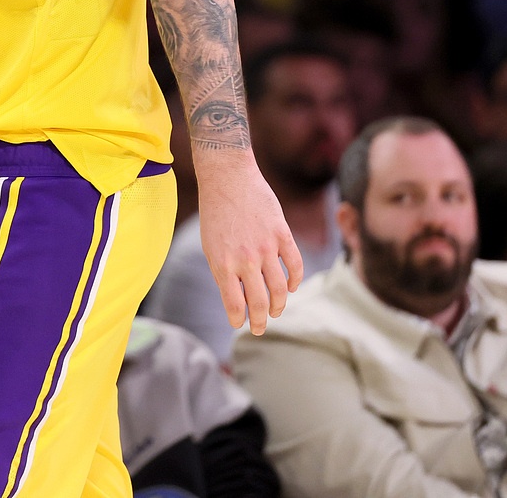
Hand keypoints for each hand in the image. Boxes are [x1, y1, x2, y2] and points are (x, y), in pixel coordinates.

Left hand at [196, 152, 302, 333]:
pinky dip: (295, 281)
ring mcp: (266, 247)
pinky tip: (291, 287)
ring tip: (276, 311)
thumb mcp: (211, 246)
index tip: (241, 325)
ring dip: (279, 305)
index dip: (239, 320)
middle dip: (261, 321)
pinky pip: (295, 265)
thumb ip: (225, 272)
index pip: (235, 305)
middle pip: (260, 303)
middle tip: (261, 328)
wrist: (227, 177)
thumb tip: (239, 299)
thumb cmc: (215, 213)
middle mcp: (245, 260)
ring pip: (280, 290)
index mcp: (222, 264)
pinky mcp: (282, 234)